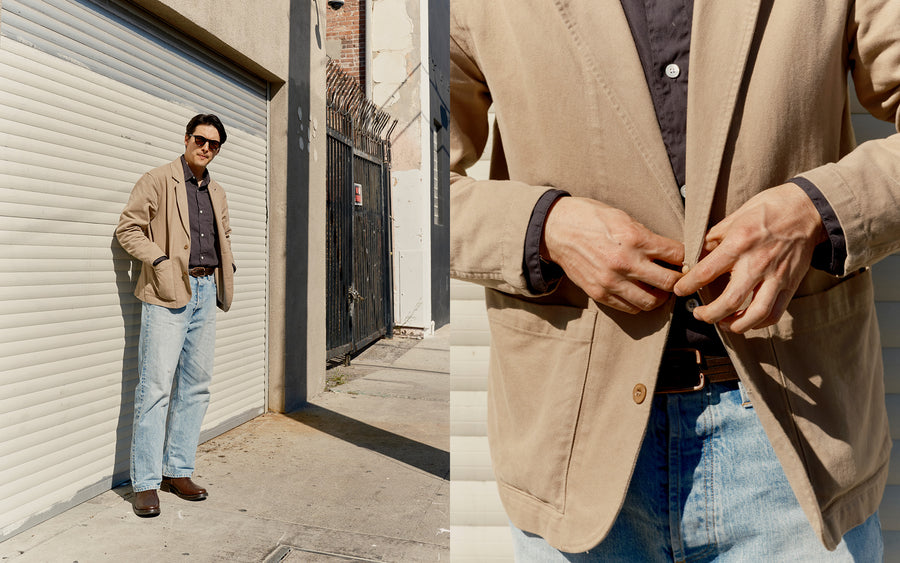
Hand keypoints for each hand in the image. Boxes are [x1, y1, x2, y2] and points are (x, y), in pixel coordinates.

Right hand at [542, 197, 684, 312]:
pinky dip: (640, 303)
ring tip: (659, 287)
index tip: (686, 258)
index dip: (687, 256)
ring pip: (652, 301)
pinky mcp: (599, 293)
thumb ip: (646, 235)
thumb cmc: (589, 217)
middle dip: (679, 279)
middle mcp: (625, 263)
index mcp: (635, 239)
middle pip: (670, 282)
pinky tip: (639, 291)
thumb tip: (669, 250)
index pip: (677, 254)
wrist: (555, 229)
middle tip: (679, 276)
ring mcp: (612, 281)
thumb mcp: (622, 216)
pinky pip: (630, 308)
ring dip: (660, 296)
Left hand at [674, 183, 826, 332]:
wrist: (807, 209)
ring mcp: (776, 276)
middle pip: (730, 301)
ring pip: (755, 314)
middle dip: (709, 314)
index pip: (706, 272)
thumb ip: (715, 238)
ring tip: (721, 324)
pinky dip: (758, 323)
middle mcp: (757, 263)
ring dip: (734, 325)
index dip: (688, 285)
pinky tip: (746, 322)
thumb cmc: (768, 209)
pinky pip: (774, 313)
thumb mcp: (735, 216)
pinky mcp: (790, 285)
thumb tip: (697, 255)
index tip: (680, 290)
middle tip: (698, 314)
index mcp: (739, 244)